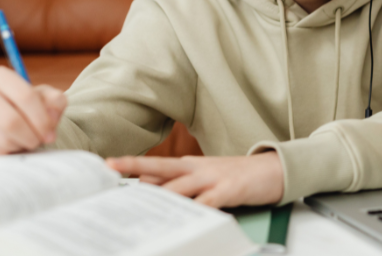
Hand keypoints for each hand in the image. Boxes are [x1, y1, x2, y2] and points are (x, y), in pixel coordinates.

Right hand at [0, 66, 67, 157]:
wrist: (5, 124)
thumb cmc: (29, 108)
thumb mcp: (47, 100)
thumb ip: (55, 102)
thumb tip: (50, 115)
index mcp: (0, 76)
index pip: (25, 96)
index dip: (41, 118)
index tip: (50, 133)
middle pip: (10, 120)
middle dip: (31, 136)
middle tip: (39, 141)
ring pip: (1, 138)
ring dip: (20, 145)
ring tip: (26, 142)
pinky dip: (8, 153)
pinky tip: (11, 147)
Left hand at [106, 152, 283, 208]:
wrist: (274, 169)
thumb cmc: (236, 177)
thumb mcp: (205, 177)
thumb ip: (180, 184)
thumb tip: (149, 190)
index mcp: (189, 165)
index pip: (155, 167)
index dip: (131, 167)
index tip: (107, 167)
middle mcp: (197, 168)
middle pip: (160, 167)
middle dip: (134, 166)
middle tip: (110, 166)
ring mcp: (213, 177)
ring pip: (180, 185)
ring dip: (159, 194)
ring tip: (138, 204)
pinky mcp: (230, 189)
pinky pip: (209, 202)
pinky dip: (197, 210)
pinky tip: (185, 217)